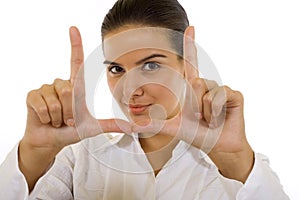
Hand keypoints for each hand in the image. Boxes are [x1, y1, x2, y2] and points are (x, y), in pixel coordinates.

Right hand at [19, 27, 130, 190]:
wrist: (52, 140)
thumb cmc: (72, 130)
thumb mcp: (94, 127)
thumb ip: (115, 125)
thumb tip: (139, 126)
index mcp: (75, 87)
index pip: (76, 61)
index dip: (75, 45)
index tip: (74, 28)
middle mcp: (61, 83)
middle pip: (68, 91)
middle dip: (70, 112)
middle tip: (67, 120)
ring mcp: (46, 88)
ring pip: (56, 100)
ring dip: (59, 117)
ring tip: (57, 119)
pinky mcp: (33, 96)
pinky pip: (42, 106)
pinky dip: (46, 118)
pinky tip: (46, 119)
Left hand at [133, 26, 253, 181]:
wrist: (216, 146)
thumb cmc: (196, 134)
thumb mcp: (172, 127)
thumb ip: (152, 125)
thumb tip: (128, 126)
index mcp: (192, 88)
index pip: (189, 62)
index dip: (189, 44)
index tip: (189, 28)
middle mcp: (206, 85)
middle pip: (195, 81)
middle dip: (194, 104)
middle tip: (199, 117)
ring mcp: (221, 89)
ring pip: (206, 90)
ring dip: (205, 112)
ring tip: (209, 119)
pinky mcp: (234, 95)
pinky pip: (219, 97)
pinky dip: (215, 113)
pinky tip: (220, 118)